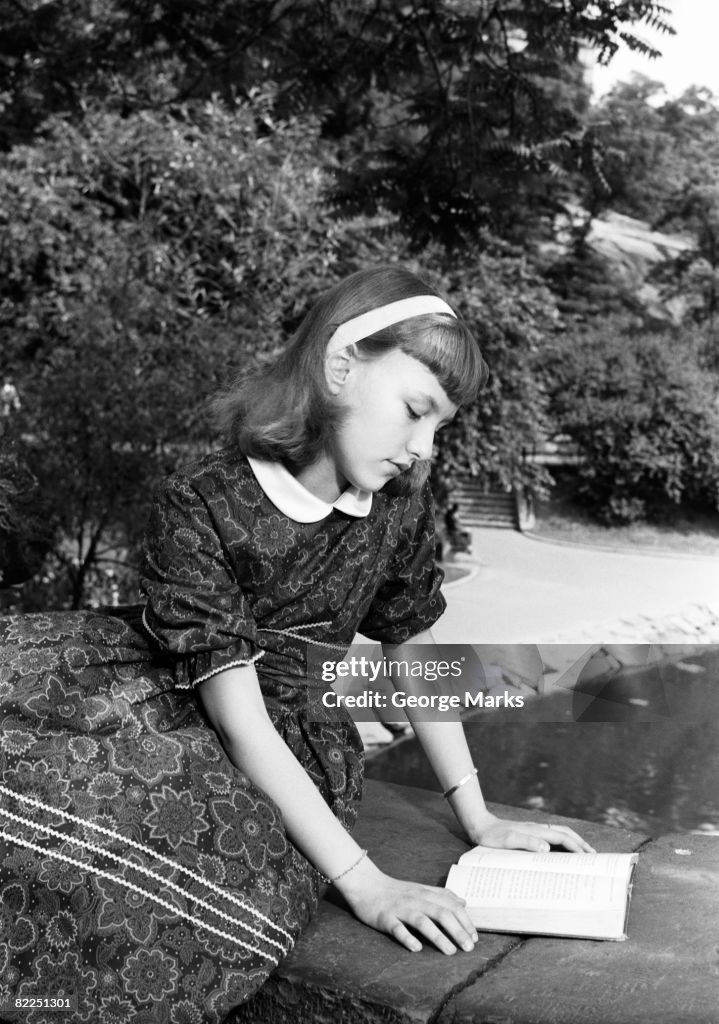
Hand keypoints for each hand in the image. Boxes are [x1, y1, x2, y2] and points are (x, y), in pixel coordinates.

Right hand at [334, 860, 477, 954]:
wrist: (366, 884)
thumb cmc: (396, 891)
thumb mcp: (421, 889)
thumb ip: (442, 895)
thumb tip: (463, 903)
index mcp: (426, 894)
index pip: (451, 906)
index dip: (465, 921)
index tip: (474, 938)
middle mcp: (416, 900)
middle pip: (441, 913)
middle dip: (457, 930)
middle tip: (469, 948)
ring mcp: (400, 908)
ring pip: (422, 920)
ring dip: (438, 936)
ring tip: (450, 952)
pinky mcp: (384, 917)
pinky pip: (396, 928)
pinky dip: (407, 937)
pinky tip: (416, 948)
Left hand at [472, 813, 595, 852]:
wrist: (479, 827)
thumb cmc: (491, 836)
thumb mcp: (507, 840)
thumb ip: (526, 842)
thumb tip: (547, 848)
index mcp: (536, 831)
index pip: (563, 838)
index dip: (577, 847)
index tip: (588, 858)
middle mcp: (538, 829)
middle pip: (566, 833)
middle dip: (581, 843)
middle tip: (594, 856)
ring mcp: (533, 831)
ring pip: (559, 834)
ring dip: (573, 842)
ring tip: (583, 854)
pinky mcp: (528, 835)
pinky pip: (551, 838)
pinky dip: (561, 844)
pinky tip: (560, 853)